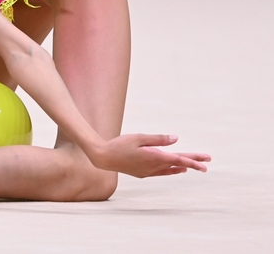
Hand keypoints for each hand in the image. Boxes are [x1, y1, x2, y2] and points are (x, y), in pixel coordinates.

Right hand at [90, 134, 210, 177]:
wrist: (104, 158)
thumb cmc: (120, 145)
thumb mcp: (139, 137)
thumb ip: (158, 139)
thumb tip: (175, 139)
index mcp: (154, 157)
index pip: (178, 159)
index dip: (193, 160)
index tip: (205, 162)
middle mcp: (154, 167)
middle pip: (177, 164)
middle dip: (192, 162)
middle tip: (207, 163)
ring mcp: (148, 171)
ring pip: (170, 169)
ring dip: (183, 167)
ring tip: (194, 166)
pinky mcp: (143, 173)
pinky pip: (162, 172)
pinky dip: (171, 170)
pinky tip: (176, 170)